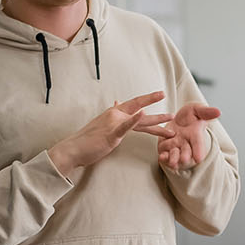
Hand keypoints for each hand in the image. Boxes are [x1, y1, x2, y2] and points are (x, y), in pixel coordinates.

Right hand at [48, 91, 173, 177]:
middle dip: (155, 104)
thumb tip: (118, 102)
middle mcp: (115, 114)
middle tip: (170, 101)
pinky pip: (125, 126)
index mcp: (114, 113)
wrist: (74, 149)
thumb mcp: (102, 123)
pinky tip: (143, 114)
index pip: (134, 104)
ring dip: (156, 119)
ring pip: (139, 119)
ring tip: (170, 117)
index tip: (160, 95)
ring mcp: (113, 123)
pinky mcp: (111, 134)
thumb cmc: (88, 139)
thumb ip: (113, 115)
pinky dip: (134, 120)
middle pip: (139, 108)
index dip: (148, 100)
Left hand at [158, 102, 220, 170]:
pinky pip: (164, 154)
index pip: (198, 144)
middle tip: (184, 159)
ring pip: (175, 155)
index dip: (199, 151)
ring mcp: (176, 146)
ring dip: (174, 159)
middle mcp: (186, 143)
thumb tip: (218, 112)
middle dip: (185, 156)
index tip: (199, 158)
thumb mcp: (198, 109)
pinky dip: (163, 157)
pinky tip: (161, 157)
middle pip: (187, 152)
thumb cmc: (190, 114)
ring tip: (172, 163)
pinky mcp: (165, 147)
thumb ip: (206, 112)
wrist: (178, 118)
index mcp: (195, 135)